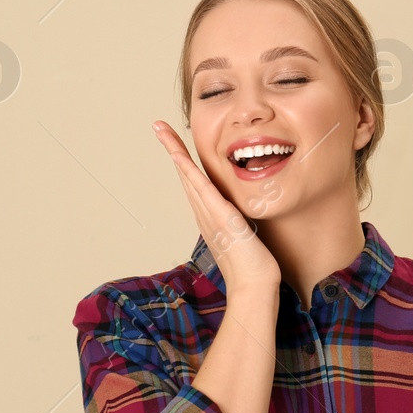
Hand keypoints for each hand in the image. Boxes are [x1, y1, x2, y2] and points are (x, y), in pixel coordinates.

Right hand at [153, 120, 280, 299]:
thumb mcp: (244, 239)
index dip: (183, 160)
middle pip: (184, 175)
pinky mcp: (222, 218)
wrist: (254, 287)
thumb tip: (243, 220)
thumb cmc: (253, 268)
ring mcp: (210, 215)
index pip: (194, 182)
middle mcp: (205, 214)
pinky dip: (188, 170)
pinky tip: (179, 155)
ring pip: (188, 176)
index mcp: (210, 216)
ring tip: (162, 130)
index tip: (174, 143)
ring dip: (174, 151)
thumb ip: (240, 225)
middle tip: (158, 126)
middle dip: (172, 148)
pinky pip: (202, 189)